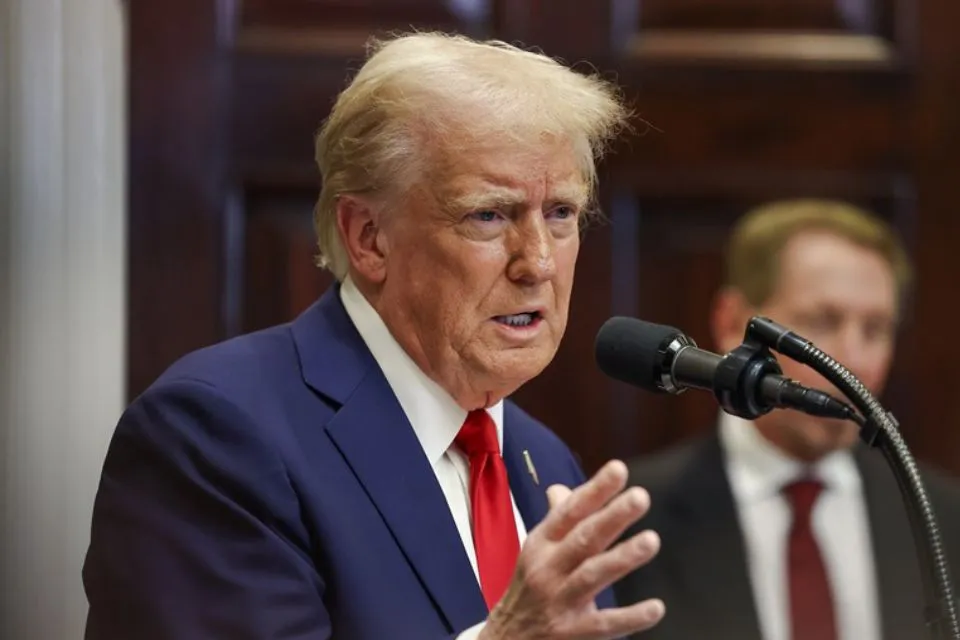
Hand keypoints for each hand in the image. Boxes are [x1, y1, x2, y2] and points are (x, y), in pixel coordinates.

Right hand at [479, 460, 663, 638]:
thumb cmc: (529, 587)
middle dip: (612, 517)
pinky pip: (605, 624)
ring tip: (652, 540)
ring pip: (593, 576)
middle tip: (640, 497)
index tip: (619, 469)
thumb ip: (557, 519)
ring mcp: (559, 601)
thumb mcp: (536, 550)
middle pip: (583, 539)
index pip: (569, 511)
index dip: (595, 490)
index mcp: (541, 543)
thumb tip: (562, 487)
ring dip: (623, 558)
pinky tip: (656, 607)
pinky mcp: (572, 633)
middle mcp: (548, 568)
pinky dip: (631, 617)